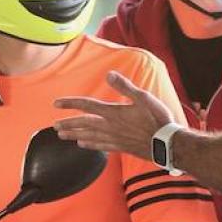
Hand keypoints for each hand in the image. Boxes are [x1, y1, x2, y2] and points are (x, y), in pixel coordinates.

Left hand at [54, 71, 175, 159]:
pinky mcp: (121, 147)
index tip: (56, 104)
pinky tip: (83, 145)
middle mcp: (110, 127)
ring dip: (74, 135)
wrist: (167, 143)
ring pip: (89, 137)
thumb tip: (109, 74)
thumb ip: (125, 86)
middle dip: (68, 124)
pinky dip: (90, 145)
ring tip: (62, 136)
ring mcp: (115, 138)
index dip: (70, 104)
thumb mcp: (144, 97)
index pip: (87, 106)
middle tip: (54, 126)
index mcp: (114, 112)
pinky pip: (100, 146)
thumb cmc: (157, 119)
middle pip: (84, 124)